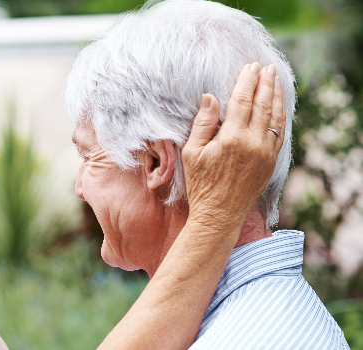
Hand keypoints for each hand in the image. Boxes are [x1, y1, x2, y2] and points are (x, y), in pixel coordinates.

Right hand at [182, 62, 285, 229]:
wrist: (219, 214)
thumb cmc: (200, 184)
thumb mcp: (192, 152)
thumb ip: (203, 123)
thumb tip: (210, 97)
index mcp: (232, 138)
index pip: (243, 101)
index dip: (247, 81)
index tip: (250, 67)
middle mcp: (253, 143)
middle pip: (263, 105)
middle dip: (265, 83)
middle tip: (267, 67)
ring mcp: (265, 153)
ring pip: (276, 117)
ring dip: (276, 96)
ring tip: (276, 80)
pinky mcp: (271, 162)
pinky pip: (280, 133)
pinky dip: (281, 116)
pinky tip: (278, 107)